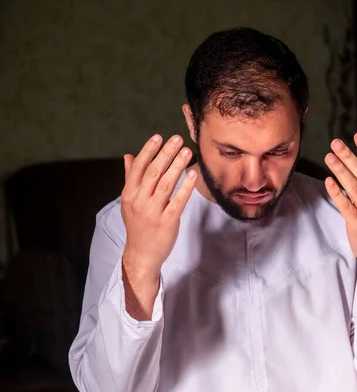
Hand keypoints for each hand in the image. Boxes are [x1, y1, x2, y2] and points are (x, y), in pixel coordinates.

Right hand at [121, 134, 196, 283]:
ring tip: (188, 151)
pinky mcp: (167, 222)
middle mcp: (139, 201)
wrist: (142, 254)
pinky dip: (186, 187)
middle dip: (166, 153)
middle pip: (153, 172)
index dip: (149, 151)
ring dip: (178, 165)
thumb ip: (131, 178)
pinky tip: (193, 175)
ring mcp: (153, 212)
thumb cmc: (138, 225)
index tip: (159, 137)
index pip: (139, 168)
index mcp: (130, 194)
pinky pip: (178, 201)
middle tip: (178, 139)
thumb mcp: (130, 201)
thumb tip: (129, 156)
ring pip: (166, 184)